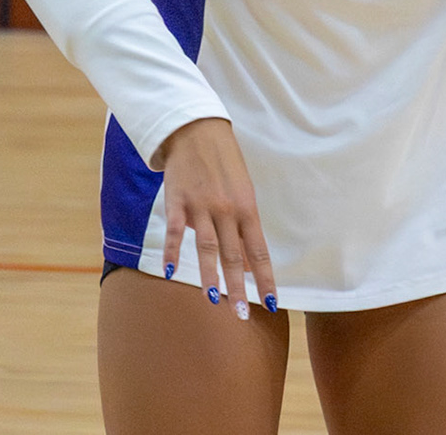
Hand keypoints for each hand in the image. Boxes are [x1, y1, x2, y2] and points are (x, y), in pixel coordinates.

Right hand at [158, 117, 277, 317]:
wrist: (198, 132)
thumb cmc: (225, 165)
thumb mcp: (243, 192)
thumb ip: (245, 227)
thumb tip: (249, 262)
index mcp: (248, 209)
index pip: (259, 250)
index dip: (265, 277)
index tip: (271, 301)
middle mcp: (227, 210)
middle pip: (235, 255)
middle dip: (239, 286)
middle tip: (242, 314)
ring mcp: (202, 207)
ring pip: (208, 247)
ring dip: (210, 275)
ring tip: (213, 300)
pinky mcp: (178, 202)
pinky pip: (176, 232)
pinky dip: (174, 252)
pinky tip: (173, 273)